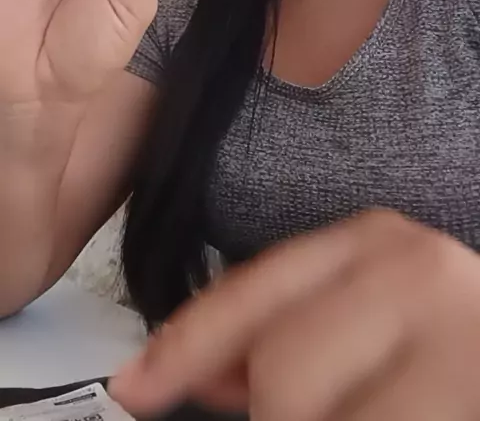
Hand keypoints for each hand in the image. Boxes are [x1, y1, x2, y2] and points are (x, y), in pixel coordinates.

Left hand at [110, 209, 479, 420]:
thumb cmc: (440, 343)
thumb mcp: (365, 315)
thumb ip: (288, 335)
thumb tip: (204, 374)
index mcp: (372, 242)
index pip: (254, 288)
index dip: (187, 342)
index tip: (135, 386)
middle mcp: (410, 272)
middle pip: (280, 370)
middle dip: (278, 413)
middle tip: (323, 411)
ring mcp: (452, 337)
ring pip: (308, 414)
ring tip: (370, 407)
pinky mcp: (467, 398)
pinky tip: (392, 416)